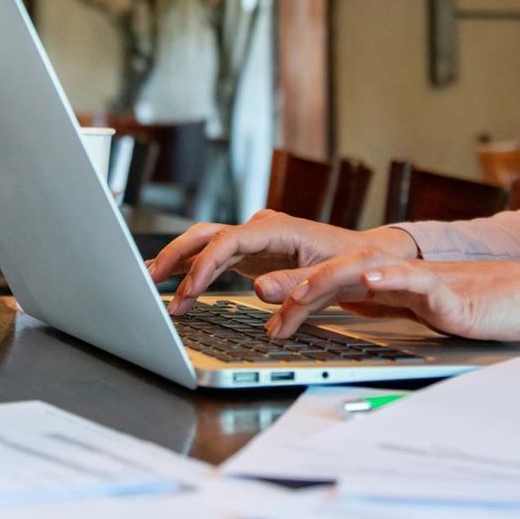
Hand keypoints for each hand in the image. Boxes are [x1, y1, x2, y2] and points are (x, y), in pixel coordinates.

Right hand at [145, 209, 417, 314]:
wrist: (369, 256)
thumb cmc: (353, 264)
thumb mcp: (331, 278)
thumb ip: (296, 284)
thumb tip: (257, 288)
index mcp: (278, 228)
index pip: (229, 241)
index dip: (204, 266)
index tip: (187, 291)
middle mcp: (262, 228)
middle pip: (208, 234)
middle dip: (177, 256)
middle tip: (150, 281)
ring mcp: (256, 239)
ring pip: (207, 243)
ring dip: (180, 263)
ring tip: (152, 285)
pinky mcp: (255, 253)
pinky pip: (217, 256)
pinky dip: (196, 269)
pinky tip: (178, 284)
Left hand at [267, 256, 519, 342]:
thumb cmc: (488, 309)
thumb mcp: (427, 315)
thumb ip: (395, 312)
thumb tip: (357, 317)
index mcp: (394, 285)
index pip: (337, 286)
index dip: (300, 295)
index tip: (266, 314)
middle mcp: (403, 276)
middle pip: (340, 272)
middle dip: (297, 283)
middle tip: (259, 294)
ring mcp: (425, 280)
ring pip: (368, 270)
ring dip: (328, 279)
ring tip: (297, 290)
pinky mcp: (452, 291)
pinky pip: (417, 281)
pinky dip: (391, 279)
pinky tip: (370, 281)